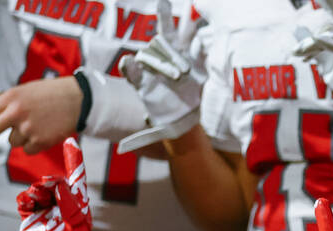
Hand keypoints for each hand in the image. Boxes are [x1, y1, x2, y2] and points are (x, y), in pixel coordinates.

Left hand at [0, 77, 82, 158]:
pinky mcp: (40, 141)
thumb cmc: (51, 94)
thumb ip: (5, 98)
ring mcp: (28, 128)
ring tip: (38, 125)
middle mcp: (16, 112)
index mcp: (11, 97)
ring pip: (13, 141)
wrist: (79, 101)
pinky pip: (27, 149)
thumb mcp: (25, 91)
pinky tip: (45, 133)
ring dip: (21, 137)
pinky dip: (34, 144)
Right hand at [17, 138, 91, 230]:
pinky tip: (28, 204)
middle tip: (46, 188)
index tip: (72, 142)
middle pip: (56, 183)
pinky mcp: (30, 216)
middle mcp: (63, 207)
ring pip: (40, 189)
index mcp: (79, 209)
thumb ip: (71, 207)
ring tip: (37, 200)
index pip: (78, 182)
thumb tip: (62, 184)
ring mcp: (46, 210)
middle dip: (50, 183)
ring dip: (37, 191)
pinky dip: (26, 198)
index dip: (75, 162)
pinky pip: (26, 200)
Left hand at [118, 0, 205, 151]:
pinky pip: (206, 60)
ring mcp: (192, 62)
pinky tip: (205, 45)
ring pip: (197, 43)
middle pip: (182, 31)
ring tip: (200, 26)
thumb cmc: (155, 98)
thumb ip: (133, 73)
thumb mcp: (141, 86)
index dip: (165, 15)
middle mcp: (178, 52)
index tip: (164, 2)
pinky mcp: (203, 74)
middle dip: (185, 18)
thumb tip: (126, 59)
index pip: (164, 30)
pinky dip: (206, 53)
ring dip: (198, 34)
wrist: (174, 117)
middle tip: (185, 4)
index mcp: (162, 51)